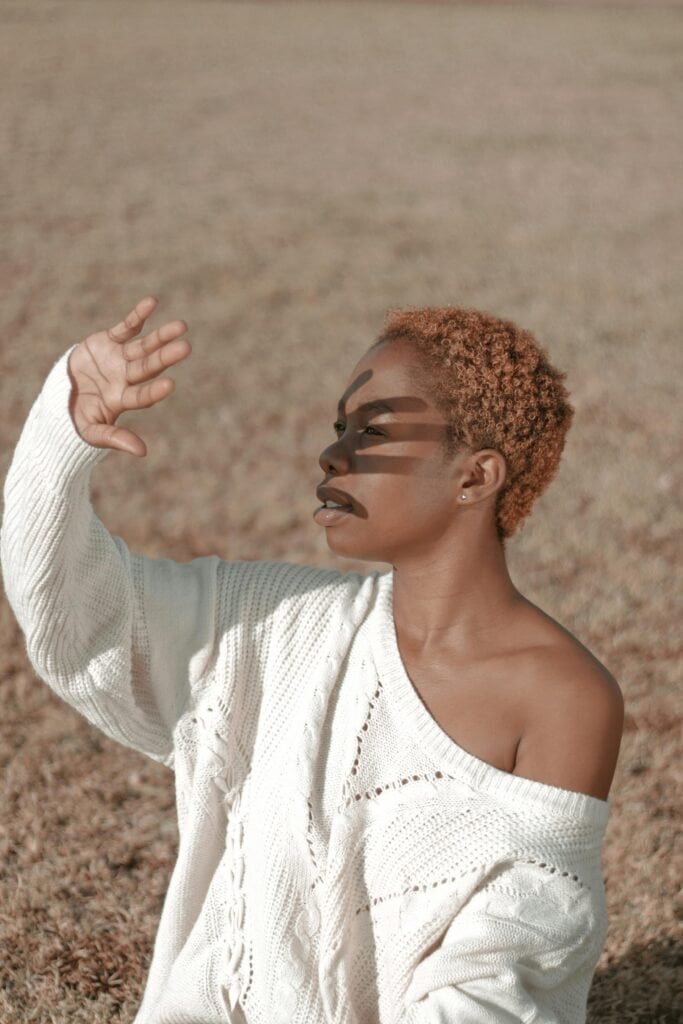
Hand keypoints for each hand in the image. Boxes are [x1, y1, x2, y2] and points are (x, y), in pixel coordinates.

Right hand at [67, 295, 190, 456]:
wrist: (60, 395)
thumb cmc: (77, 418)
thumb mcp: (92, 431)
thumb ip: (115, 438)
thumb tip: (144, 452)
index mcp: (122, 399)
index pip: (142, 395)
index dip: (154, 391)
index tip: (170, 385)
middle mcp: (126, 378)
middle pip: (149, 367)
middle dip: (166, 357)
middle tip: (186, 347)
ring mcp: (120, 359)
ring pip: (144, 346)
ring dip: (161, 336)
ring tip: (182, 326)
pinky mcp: (109, 341)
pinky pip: (127, 327)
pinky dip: (138, 316)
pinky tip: (152, 302)